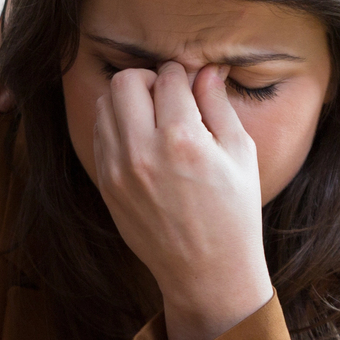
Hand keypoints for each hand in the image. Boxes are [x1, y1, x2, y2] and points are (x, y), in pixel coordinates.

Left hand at [91, 62, 272, 339]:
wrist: (205, 270)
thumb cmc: (233, 212)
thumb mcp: (240, 154)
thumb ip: (219, 106)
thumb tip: (206, 69)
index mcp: (183, 140)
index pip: (168, 78)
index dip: (181, 74)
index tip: (189, 83)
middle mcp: (143, 152)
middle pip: (124, 82)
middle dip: (147, 79)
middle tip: (166, 96)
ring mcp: (118, 170)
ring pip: (104, 105)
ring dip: (127, 101)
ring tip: (152, 117)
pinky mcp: (105, 185)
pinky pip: (99, 135)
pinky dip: (116, 126)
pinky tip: (140, 139)